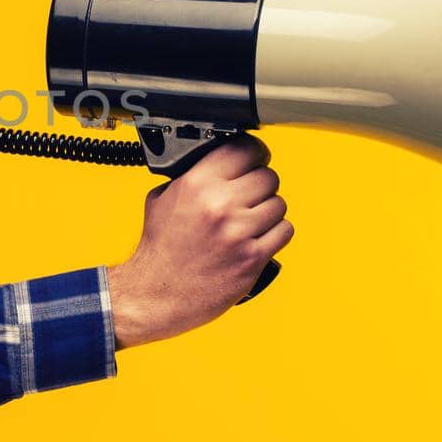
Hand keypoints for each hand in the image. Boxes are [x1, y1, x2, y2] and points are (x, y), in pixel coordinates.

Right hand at [106, 133, 292, 349]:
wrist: (157, 292)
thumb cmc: (161, 249)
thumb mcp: (162, 198)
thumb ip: (192, 177)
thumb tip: (218, 162)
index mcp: (196, 184)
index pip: (243, 149)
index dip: (254, 152)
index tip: (254, 157)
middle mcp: (219, 205)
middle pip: (267, 176)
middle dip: (261, 184)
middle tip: (251, 194)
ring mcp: (238, 232)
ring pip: (279, 204)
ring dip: (269, 210)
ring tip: (251, 219)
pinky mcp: (252, 258)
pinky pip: (284, 231)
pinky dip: (275, 233)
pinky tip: (258, 236)